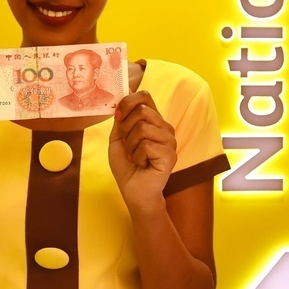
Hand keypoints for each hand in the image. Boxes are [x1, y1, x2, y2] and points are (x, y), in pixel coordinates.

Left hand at [108, 91, 177, 207]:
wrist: (134, 192)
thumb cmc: (128, 166)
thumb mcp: (118, 139)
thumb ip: (121, 120)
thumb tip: (123, 98)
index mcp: (154, 121)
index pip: (145, 96)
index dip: (129, 101)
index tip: (118, 116)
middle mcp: (165, 128)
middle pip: (142, 110)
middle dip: (126, 128)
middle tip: (127, 145)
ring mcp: (170, 141)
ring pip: (142, 128)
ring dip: (131, 146)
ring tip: (135, 157)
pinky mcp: (170, 155)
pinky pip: (146, 145)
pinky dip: (137, 156)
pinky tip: (142, 164)